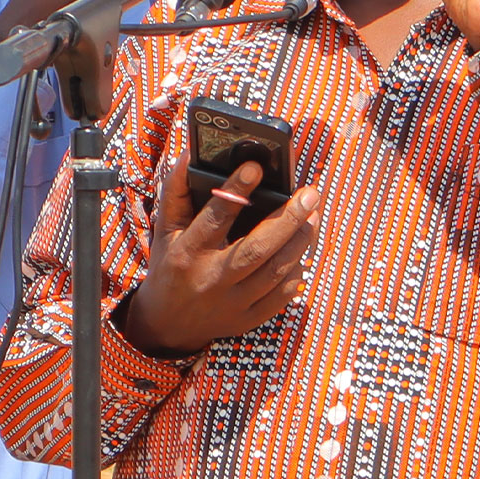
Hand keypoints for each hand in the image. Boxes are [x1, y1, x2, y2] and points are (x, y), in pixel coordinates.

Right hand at [121, 159, 320, 357]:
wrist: (167, 323)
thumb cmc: (170, 265)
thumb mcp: (166, 229)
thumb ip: (176, 192)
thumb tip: (190, 154)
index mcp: (188, 253)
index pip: (215, 219)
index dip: (236, 191)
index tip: (256, 167)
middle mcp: (210, 280)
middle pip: (257, 249)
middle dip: (288, 219)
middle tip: (310, 193)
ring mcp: (231, 304)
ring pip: (275, 272)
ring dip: (300, 241)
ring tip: (314, 215)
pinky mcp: (246, 319)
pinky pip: (281, 296)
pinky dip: (297, 272)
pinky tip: (302, 250)